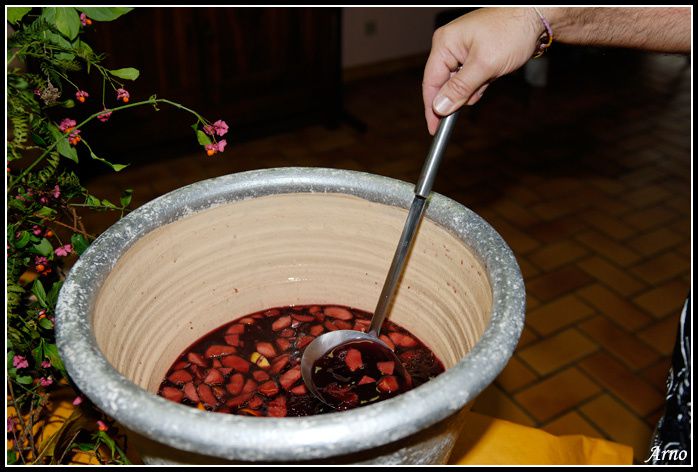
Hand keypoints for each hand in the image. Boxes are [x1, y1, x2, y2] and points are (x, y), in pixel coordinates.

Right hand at [422, 8, 543, 134]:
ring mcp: (462, 50)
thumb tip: (440, 107)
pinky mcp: (474, 55)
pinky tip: (493, 75)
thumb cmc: (512, 31)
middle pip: (444, 84)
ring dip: (474, 88)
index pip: (431, 81)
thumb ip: (460, 88)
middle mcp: (450, 46)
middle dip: (460, 94)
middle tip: (479, 92)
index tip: (434, 128)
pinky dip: (481, 82)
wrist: (537, 17)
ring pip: (459, 83)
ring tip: (491, 75)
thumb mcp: (485, 64)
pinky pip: (470, 77)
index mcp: (445, 43)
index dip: (432, 108)